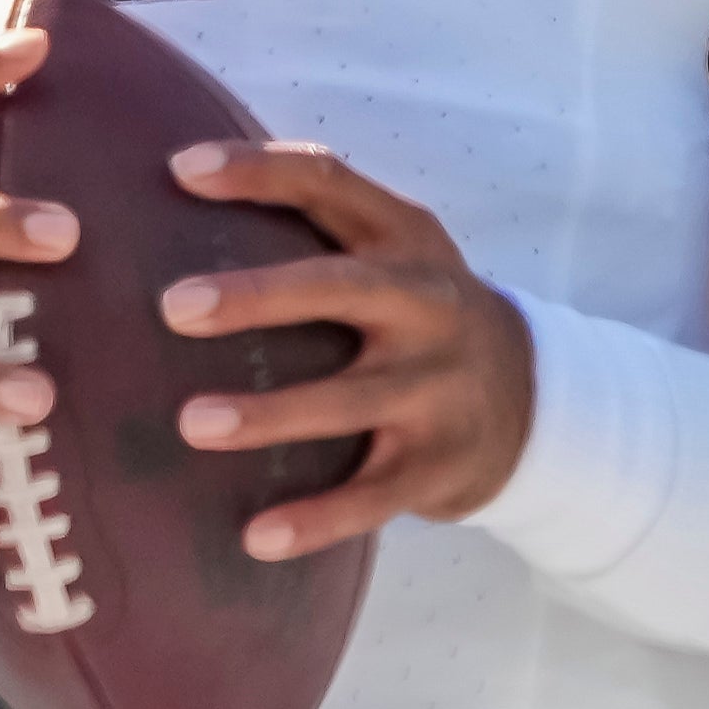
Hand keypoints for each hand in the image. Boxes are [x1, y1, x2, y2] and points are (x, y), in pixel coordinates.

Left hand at [157, 143, 536, 554]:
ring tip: (192, 423)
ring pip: (351, 401)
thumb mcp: (396, 256)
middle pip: (342, 289)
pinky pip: (372, 497)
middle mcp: (428, 306)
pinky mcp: (439, 464)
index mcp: (406, 241)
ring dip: (272, 414)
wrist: (536, 401)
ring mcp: (438, 388)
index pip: (332, 185)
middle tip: (173, 307)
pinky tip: (256, 538)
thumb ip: (318, 229)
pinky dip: (316, 519)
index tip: (182, 170)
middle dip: (260, 296)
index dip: (260, 171)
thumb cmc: (420, 317)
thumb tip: (179, 187)